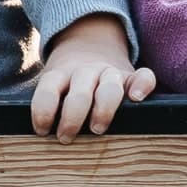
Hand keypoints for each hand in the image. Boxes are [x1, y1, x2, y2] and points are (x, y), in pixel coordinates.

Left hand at [30, 14, 154, 140]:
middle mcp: (85, 71)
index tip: (43, 131)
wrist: (90, 44)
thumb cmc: (68, 83)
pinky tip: (137, 98)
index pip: (49, 90)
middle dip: (72, 118)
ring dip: (102, 109)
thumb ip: (49, 106)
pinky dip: (143, 85)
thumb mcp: (52, 85)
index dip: (43, 111)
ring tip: (97, 128)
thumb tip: (43, 141)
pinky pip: (144, 76)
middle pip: (80, 94)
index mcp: (61, 73)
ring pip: (110, 88)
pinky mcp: (132, 75)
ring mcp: (110, 72)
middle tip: (66, 137)